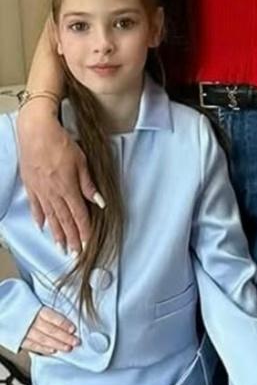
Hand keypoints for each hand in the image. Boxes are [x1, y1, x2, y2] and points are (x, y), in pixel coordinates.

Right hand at [16, 101, 100, 253]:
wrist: (35, 131)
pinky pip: (35, 205)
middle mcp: (53, 193)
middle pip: (64, 220)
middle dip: (71, 238)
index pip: (79, 215)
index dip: (84, 231)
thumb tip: (99, 202)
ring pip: (49, 216)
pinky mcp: (30, 184)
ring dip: (56, 233)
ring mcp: (40, 190)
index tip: (87, 244)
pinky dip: (39, 217)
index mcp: (68, 188)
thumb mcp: (81, 162)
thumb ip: (88, 185)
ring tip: (60, 246)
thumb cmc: (60, 143)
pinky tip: (42, 226)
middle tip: (74, 253)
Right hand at [19, 306, 78, 354]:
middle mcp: (29, 320)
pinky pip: (31, 345)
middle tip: (76, 341)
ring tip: (68, 348)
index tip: (73, 329)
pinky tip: (52, 351)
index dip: (63, 323)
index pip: (50, 316)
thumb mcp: (31, 297)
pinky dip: (42, 349)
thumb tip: (64, 305)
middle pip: (49, 330)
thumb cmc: (18, 301)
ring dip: (57, 344)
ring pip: (42, 339)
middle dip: (64, 337)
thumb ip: (45, 304)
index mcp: (33, 307)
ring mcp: (23, 330)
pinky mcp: (17, 338)